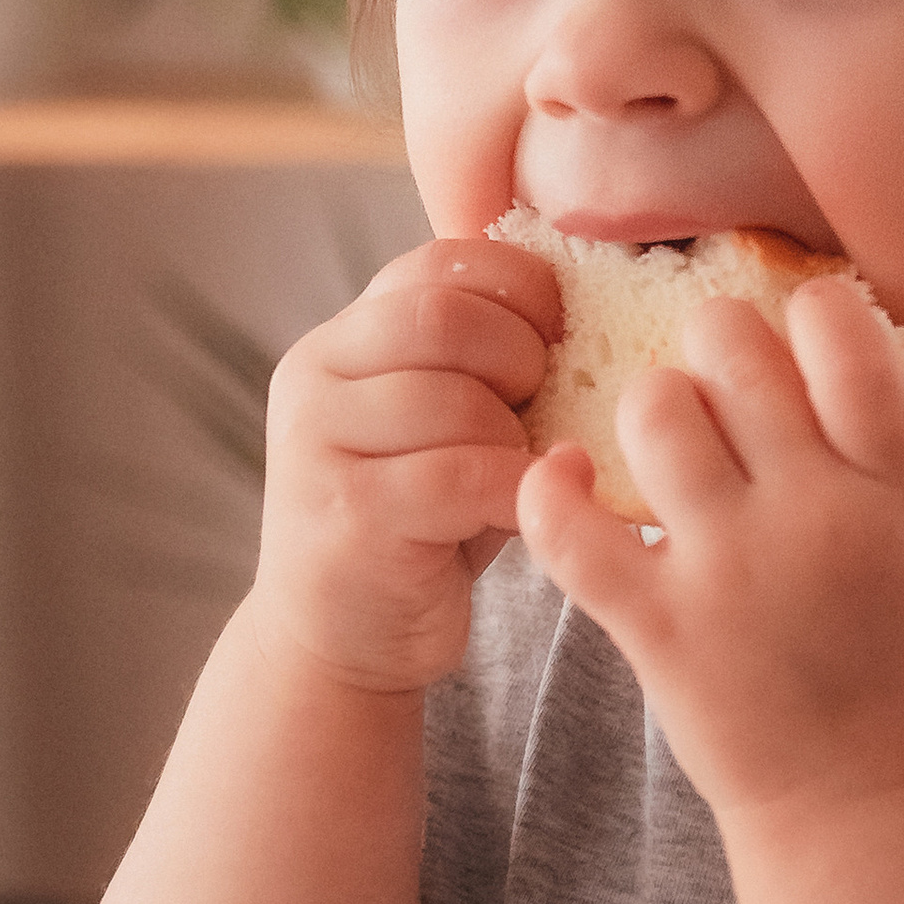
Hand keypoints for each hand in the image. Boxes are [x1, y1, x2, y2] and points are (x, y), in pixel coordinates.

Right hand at [250, 238, 560, 694]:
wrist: (343, 640)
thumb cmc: (418, 525)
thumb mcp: (444, 425)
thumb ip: (482, 363)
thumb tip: (589, 303)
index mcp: (340, 339)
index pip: (440, 263)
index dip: (520, 290)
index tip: (558, 337)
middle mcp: (314, 378)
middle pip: (443, 317)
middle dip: (520, 356)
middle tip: (542, 407)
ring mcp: (319, 446)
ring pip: (455, 400)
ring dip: (517, 437)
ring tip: (522, 469)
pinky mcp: (348, 515)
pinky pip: (462, 476)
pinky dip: (515, 490)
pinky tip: (525, 512)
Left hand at [512, 279, 903, 828]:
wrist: (866, 812)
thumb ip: (899, 468)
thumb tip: (853, 366)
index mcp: (900, 492)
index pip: (844, 334)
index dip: (810, 308)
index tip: (798, 326)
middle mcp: (817, 512)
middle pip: (735, 350)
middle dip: (716, 343)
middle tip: (716, 376)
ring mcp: (732, 567)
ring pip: (653, 410)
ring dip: (650, 407)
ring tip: (662, 442)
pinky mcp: (657, 625)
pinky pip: (571, 527)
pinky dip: (551, 493)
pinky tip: (560, 482)